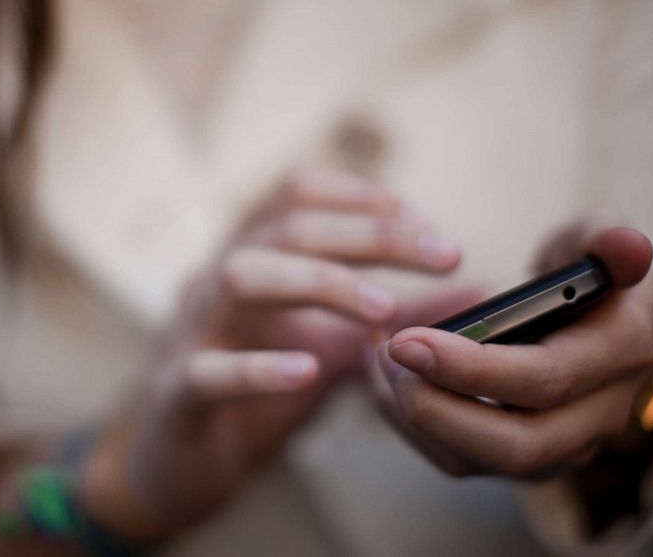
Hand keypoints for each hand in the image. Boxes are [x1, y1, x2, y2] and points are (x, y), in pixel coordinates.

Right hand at [81, 169, 474, 539]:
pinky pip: (208, 369)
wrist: (179, 463)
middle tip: (445, 254)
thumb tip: (475, 288)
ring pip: (241, 276)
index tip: (427, 225)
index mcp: (251, 257)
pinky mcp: (177, 392)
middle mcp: (217, 279)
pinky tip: (307, 371)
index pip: (298, 190)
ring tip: (385, 309)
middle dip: (370, 234)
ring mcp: (192, 331)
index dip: (364, 196)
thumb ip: (399, 318)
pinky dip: (257, 367)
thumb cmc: (257, 393)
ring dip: (320, 282)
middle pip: (288, 226)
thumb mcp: (336, 347)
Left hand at [370, 225, 652, 478]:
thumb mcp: (595, 238)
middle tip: (385, 357)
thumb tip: (628, 247)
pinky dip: (411, 425)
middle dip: (436, 408)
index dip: (473, 368)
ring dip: (415, 417)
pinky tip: (385, 379)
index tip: (407, 340)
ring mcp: (562, 445)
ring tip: (378, 360)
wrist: (591, 316)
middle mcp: (599, 414)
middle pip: (516, 445)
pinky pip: (459, 460)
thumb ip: (605, 237)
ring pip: (480, 462)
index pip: (546, 380)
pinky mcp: (521, 456)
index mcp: (621, 354)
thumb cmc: (585, 268)